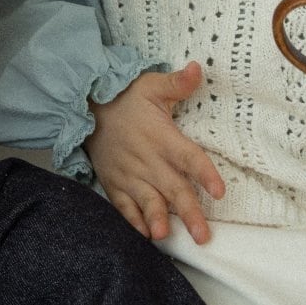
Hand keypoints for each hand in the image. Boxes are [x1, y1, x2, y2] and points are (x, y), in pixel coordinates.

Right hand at [86, 61, 223, 243]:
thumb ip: (177, 82)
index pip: (189, 157)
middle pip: (173, 189)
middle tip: (203, 236)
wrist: (86, 108)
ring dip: (158, 219)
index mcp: (162, 137)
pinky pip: (124, 206)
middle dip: (189, 213)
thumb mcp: (151, 85)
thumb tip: (199, 68)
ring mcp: (129, 175)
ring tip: (165, 236)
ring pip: (149, 202)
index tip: (219, 192)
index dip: (204, 174)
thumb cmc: (125, 98)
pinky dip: (133, 221)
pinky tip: (145, 235)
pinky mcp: (114, 183)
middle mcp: (147, 160)